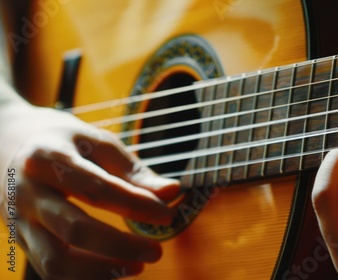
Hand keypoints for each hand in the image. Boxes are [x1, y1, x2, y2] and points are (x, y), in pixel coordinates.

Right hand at [0, 106, 179, 278]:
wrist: (5, 141)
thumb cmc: (61, 140)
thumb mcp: (96, 141)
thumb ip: (133, 170)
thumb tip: (171, 192)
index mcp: (47, 158)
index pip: (97, 189)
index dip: (136, 205)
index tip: (166, 214)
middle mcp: (27, 192)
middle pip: (75, 230)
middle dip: (121, 245)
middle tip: (156, 250)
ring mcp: (18, 219)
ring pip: (56, 261)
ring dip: (101, 271)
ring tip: (137, 266)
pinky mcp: (19, 239)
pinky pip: (48, 269)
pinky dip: (83, 277)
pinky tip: (112, 270)